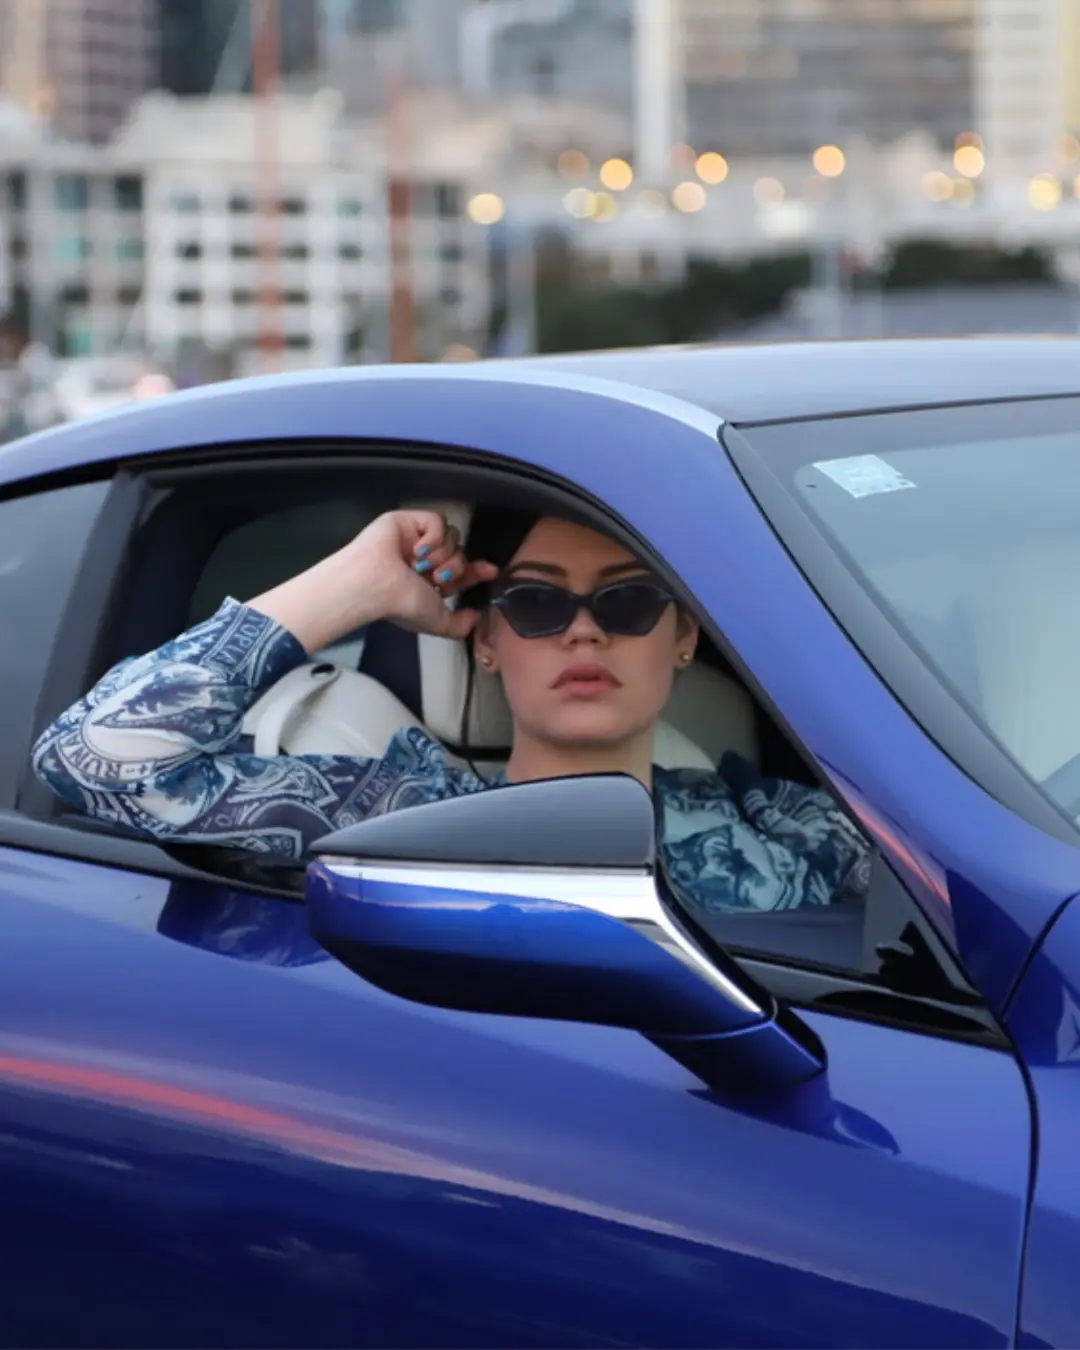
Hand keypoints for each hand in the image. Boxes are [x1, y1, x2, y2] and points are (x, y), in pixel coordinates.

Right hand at [248, 509, 497, 652]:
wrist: (375, 585)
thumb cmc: (402, 605)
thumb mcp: (437, 622)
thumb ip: (460, 625)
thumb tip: (476, 617)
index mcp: (429, 580)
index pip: (461, 571)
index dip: (477, 571)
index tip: (491, 571)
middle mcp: (424, 559)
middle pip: (460, 553)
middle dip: (456, 568)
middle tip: (438, 579)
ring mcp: (416, 538)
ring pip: (452, 537)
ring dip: (443, 555)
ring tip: (422, 567)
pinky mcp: (408, 520)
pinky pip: (437, 521)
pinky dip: (433, 537)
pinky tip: (418, 550)